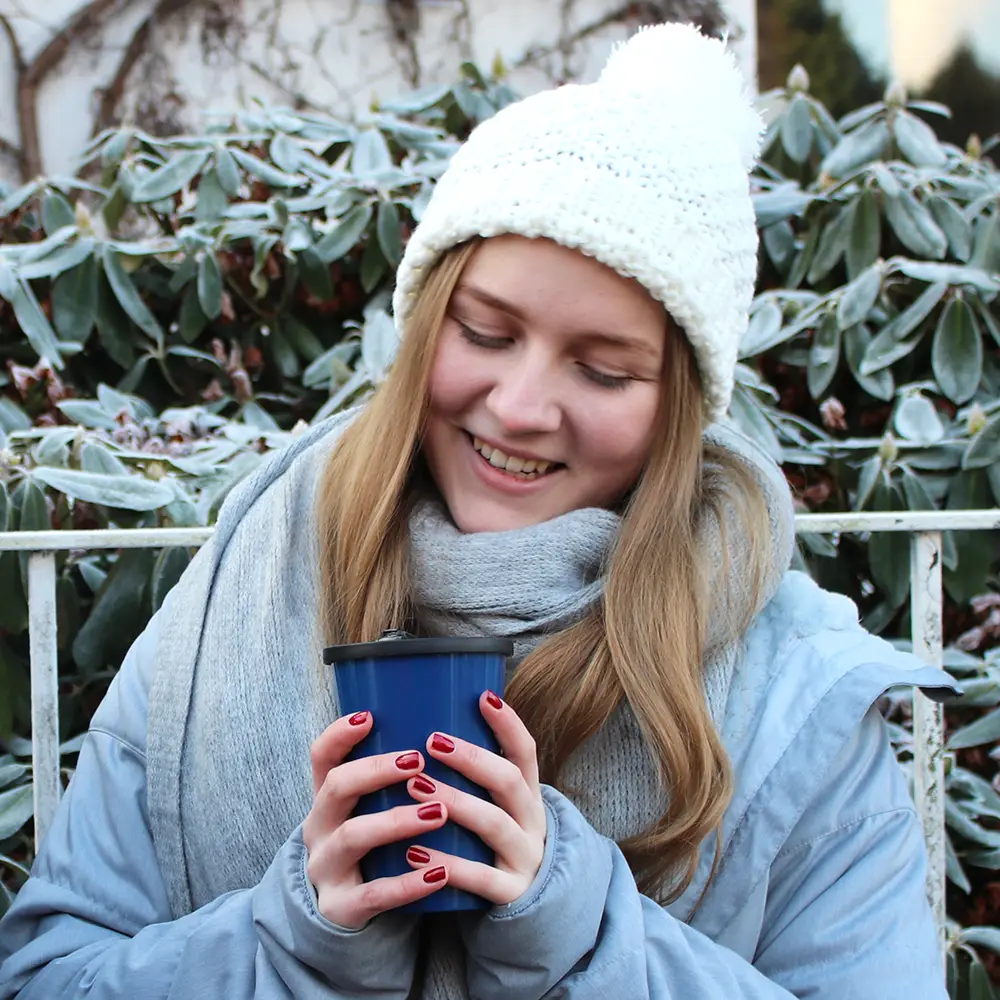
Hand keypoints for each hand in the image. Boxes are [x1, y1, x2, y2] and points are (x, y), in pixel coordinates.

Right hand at [302, 710, 451, 929]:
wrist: (345, 915)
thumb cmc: (372, 847)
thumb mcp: (369, 810)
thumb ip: (392, 779)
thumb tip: (445, 730)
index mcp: (327, 799)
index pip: (321, 757)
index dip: (338, 735)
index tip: (369, 716)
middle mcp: (319, 828)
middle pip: (336, 788)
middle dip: (376, 770)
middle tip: (418, 760)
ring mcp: (326, 868)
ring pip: (353, 837)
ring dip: (396, 820)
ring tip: (439, 813)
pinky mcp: (341, 907)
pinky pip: (374, 894)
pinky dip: (409, 883)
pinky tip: (440, 872)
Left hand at [403, 691, 546, 905]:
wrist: (530, 908)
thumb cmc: (497, 844)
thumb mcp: (500, 808)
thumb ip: (478, 776)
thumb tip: (429, 723)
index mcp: (528, 794)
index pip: (525, 751)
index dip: (508, 723)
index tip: (484, 697)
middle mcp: (532, 821)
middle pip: (508, 781)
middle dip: (472, 758)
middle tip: (432, 741)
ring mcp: (524, 857)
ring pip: (493, 824)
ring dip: (455, 802)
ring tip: (417, 786)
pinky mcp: (510, 892)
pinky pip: (480, 878)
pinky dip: (448, 865)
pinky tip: (415, 853)